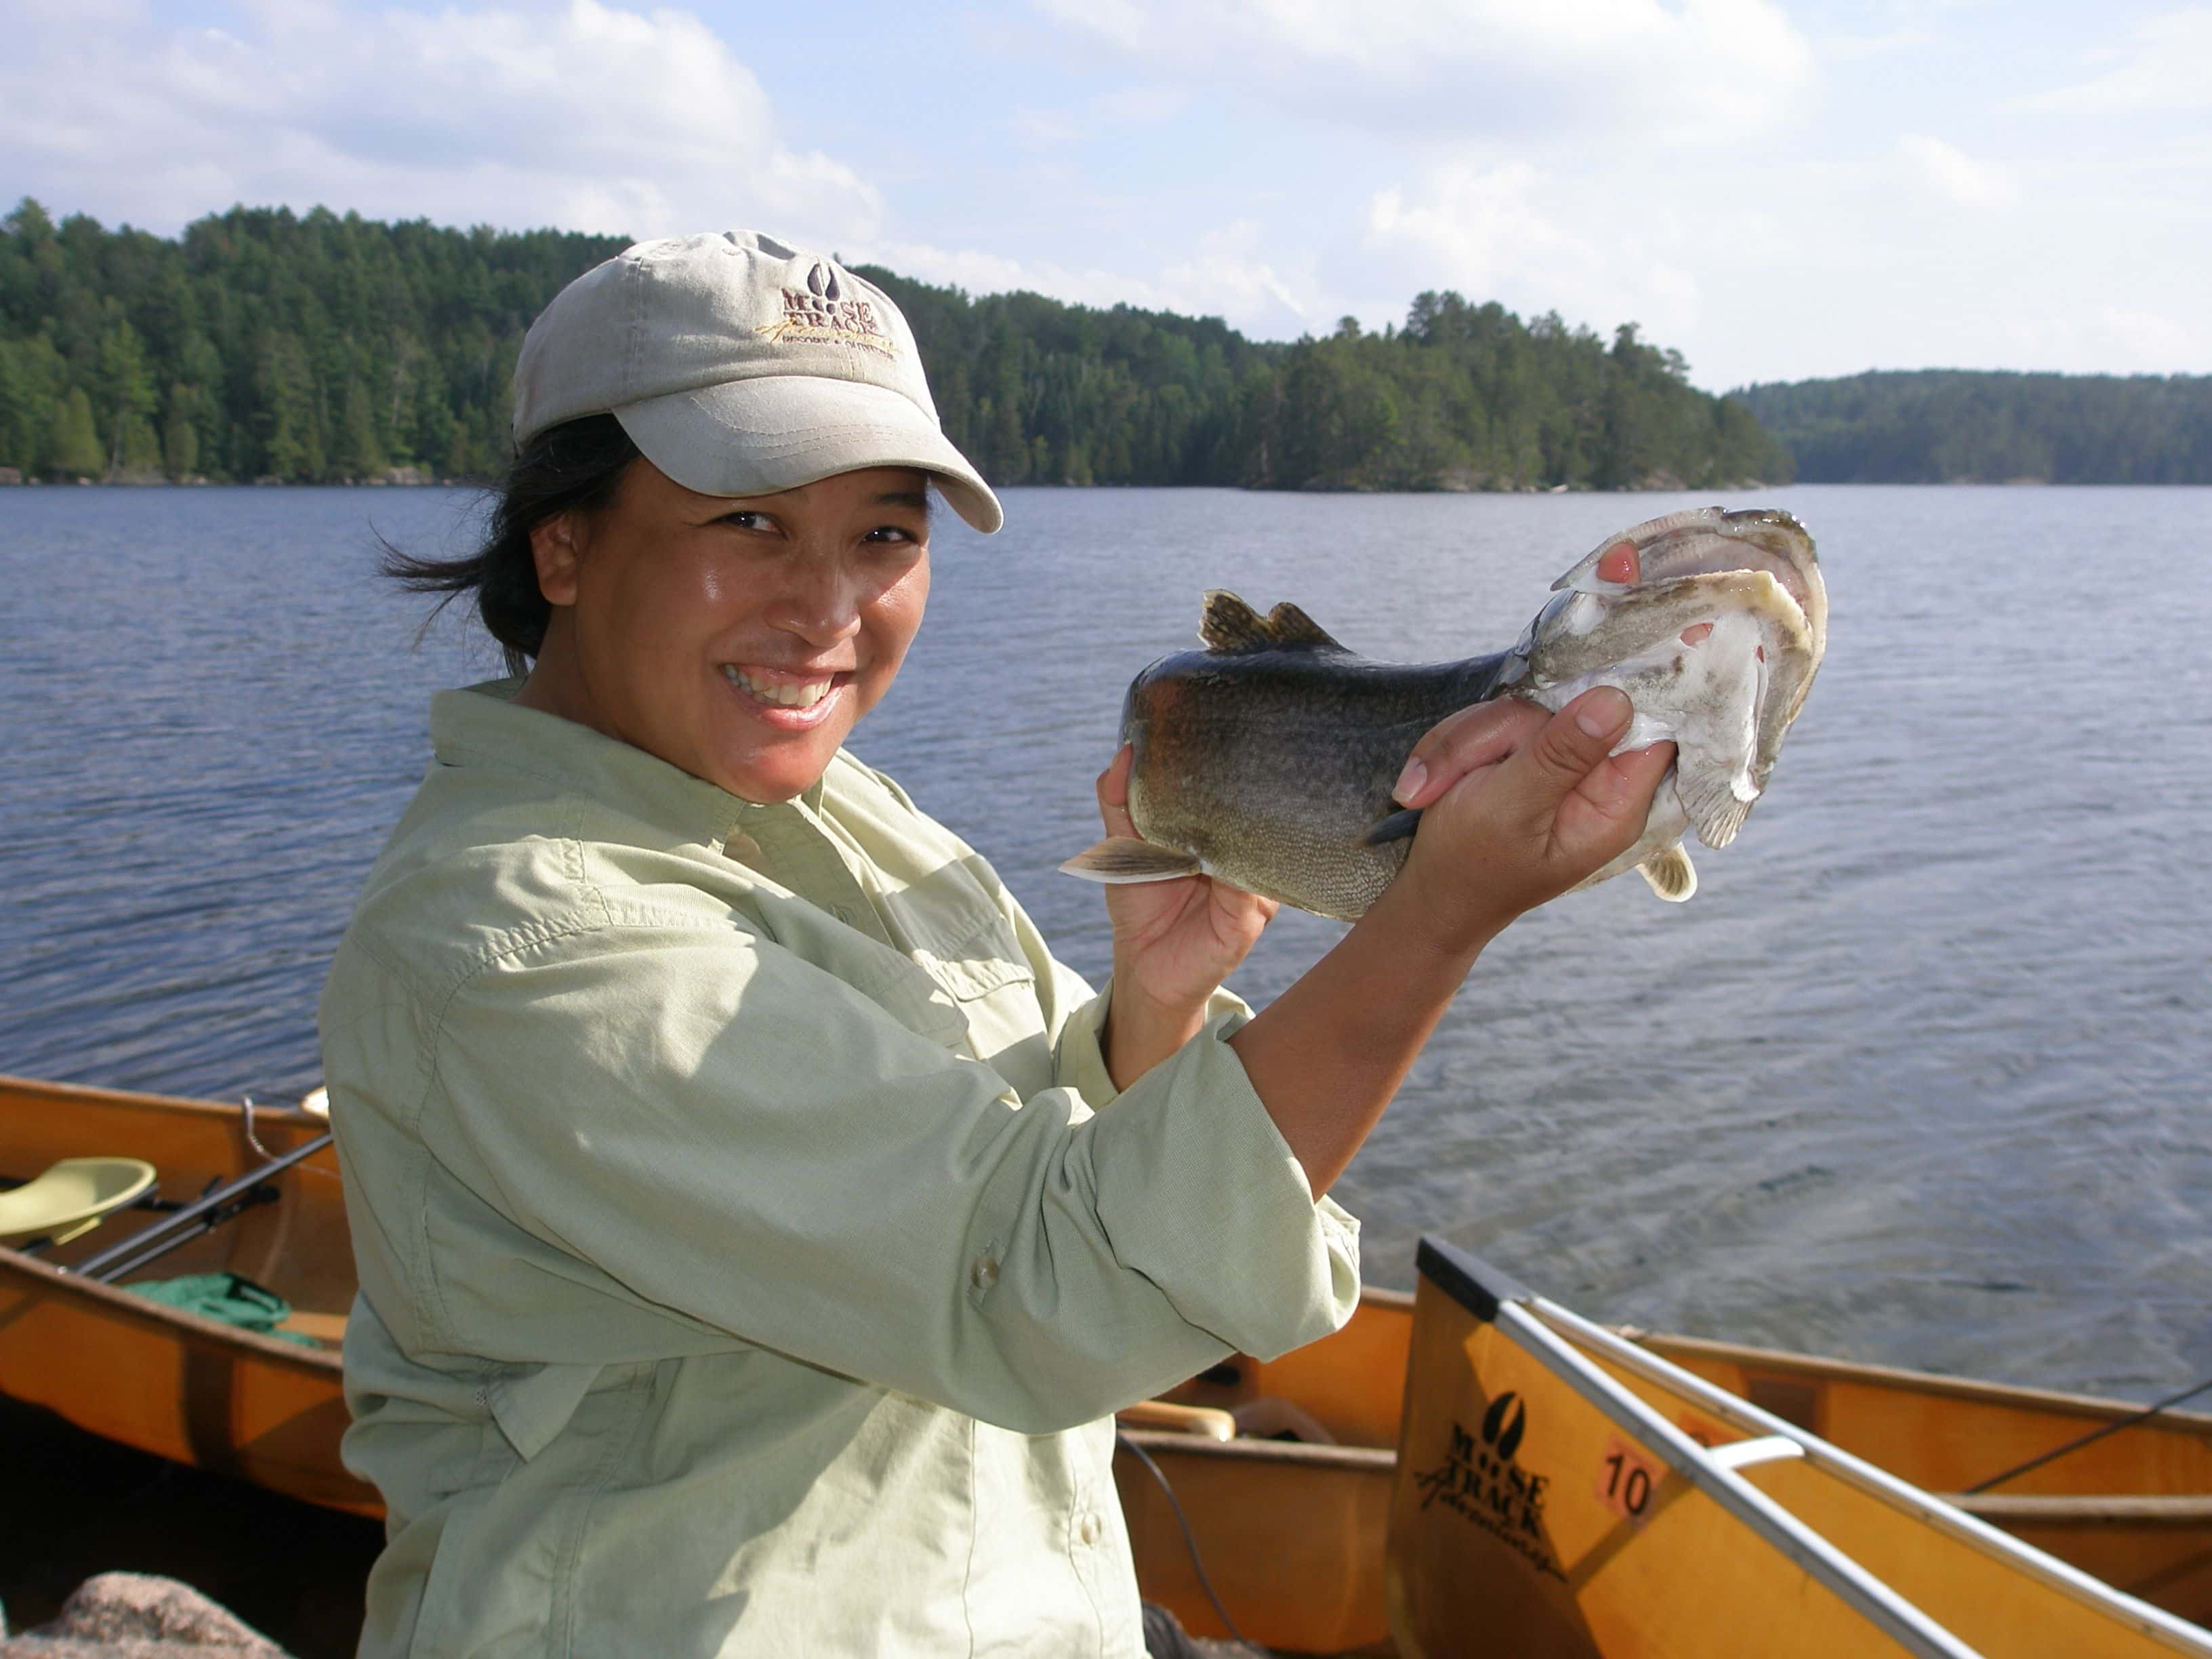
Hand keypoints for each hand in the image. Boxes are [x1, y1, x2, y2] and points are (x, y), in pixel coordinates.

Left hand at [1095, 745, 1279, 1086]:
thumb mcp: (1121, 845)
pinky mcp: (1253, 915)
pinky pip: (1256, 882)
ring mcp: (1255, 883)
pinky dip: (1240, 864)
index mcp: (1220, 831)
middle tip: (1241, 747)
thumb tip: (1125, 750)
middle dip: (1248, 782)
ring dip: (1246, 820)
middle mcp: (1245, 853)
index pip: (1234, 788)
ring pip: (1263, 840)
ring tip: (1230, 795)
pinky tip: (1224, 847)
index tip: (1225, 724)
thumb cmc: (1141, 904)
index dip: (1230, 759)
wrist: (1146, 969)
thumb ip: (1120, 800)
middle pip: (1257, 809)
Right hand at [1386, 687, 1673, 950]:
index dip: (1612, 702)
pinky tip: (1436, 784)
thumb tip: (1617, 699)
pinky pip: (1493, 721)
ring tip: (1434, 790)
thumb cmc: (1470, 866)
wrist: (1431, 895)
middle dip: (1495, 734)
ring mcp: (1559, 762)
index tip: (1556, 706)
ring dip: (1463, 745)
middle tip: (1456, 779)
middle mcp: (1594, 777)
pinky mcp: (1527, 752)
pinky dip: (1456, 748)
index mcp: (1614, 803)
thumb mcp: (1510, 809)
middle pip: (1563, 708)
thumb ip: (1561, 755)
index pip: (1646, 730)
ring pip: (1519, 710)